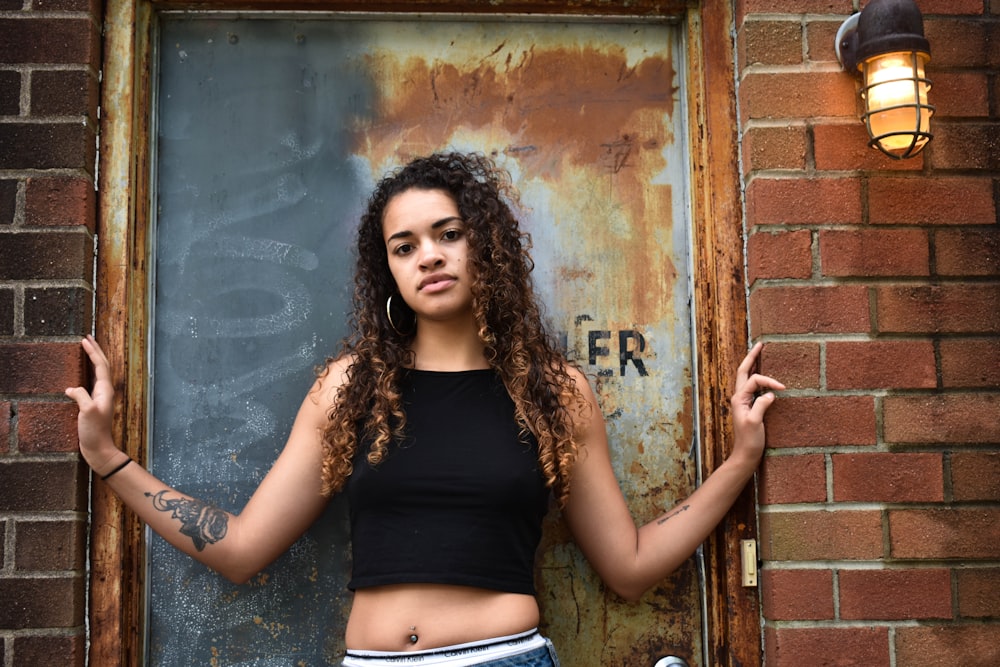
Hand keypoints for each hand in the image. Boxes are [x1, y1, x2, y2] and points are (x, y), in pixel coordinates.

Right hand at [65, 335, 120, 472]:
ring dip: (92, 360)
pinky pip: (91, 383)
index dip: (93, 351)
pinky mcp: (93, 404)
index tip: (85, 340)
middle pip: (102, 365)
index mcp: (105, 390)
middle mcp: (105, 391)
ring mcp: (100, 397)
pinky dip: (86, 373)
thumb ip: (80, 396)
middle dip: (96, 350)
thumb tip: (71, 389)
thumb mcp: (87, 411)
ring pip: (98, 373)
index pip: (101, 365)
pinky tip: (78, 374)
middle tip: (87, 337)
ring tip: (85, 349)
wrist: (99, 448)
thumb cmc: (95, 431)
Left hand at [729, 342, 783, 467]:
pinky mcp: (749, 407)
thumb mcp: (756, 422)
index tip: (783, 388)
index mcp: (739, 398)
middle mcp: (739, 397)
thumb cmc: (749, 440)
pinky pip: (753, 387)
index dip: (769, 380)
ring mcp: (743, 401)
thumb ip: (761, 405)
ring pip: (746, 377)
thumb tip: (770, 393)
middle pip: (743, 371)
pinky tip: (764, 375)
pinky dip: (758, 378)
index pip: (754, 380)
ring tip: (760, 353)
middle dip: (751, 357)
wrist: (746, 455)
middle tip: (760, 344)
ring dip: (753, 364)